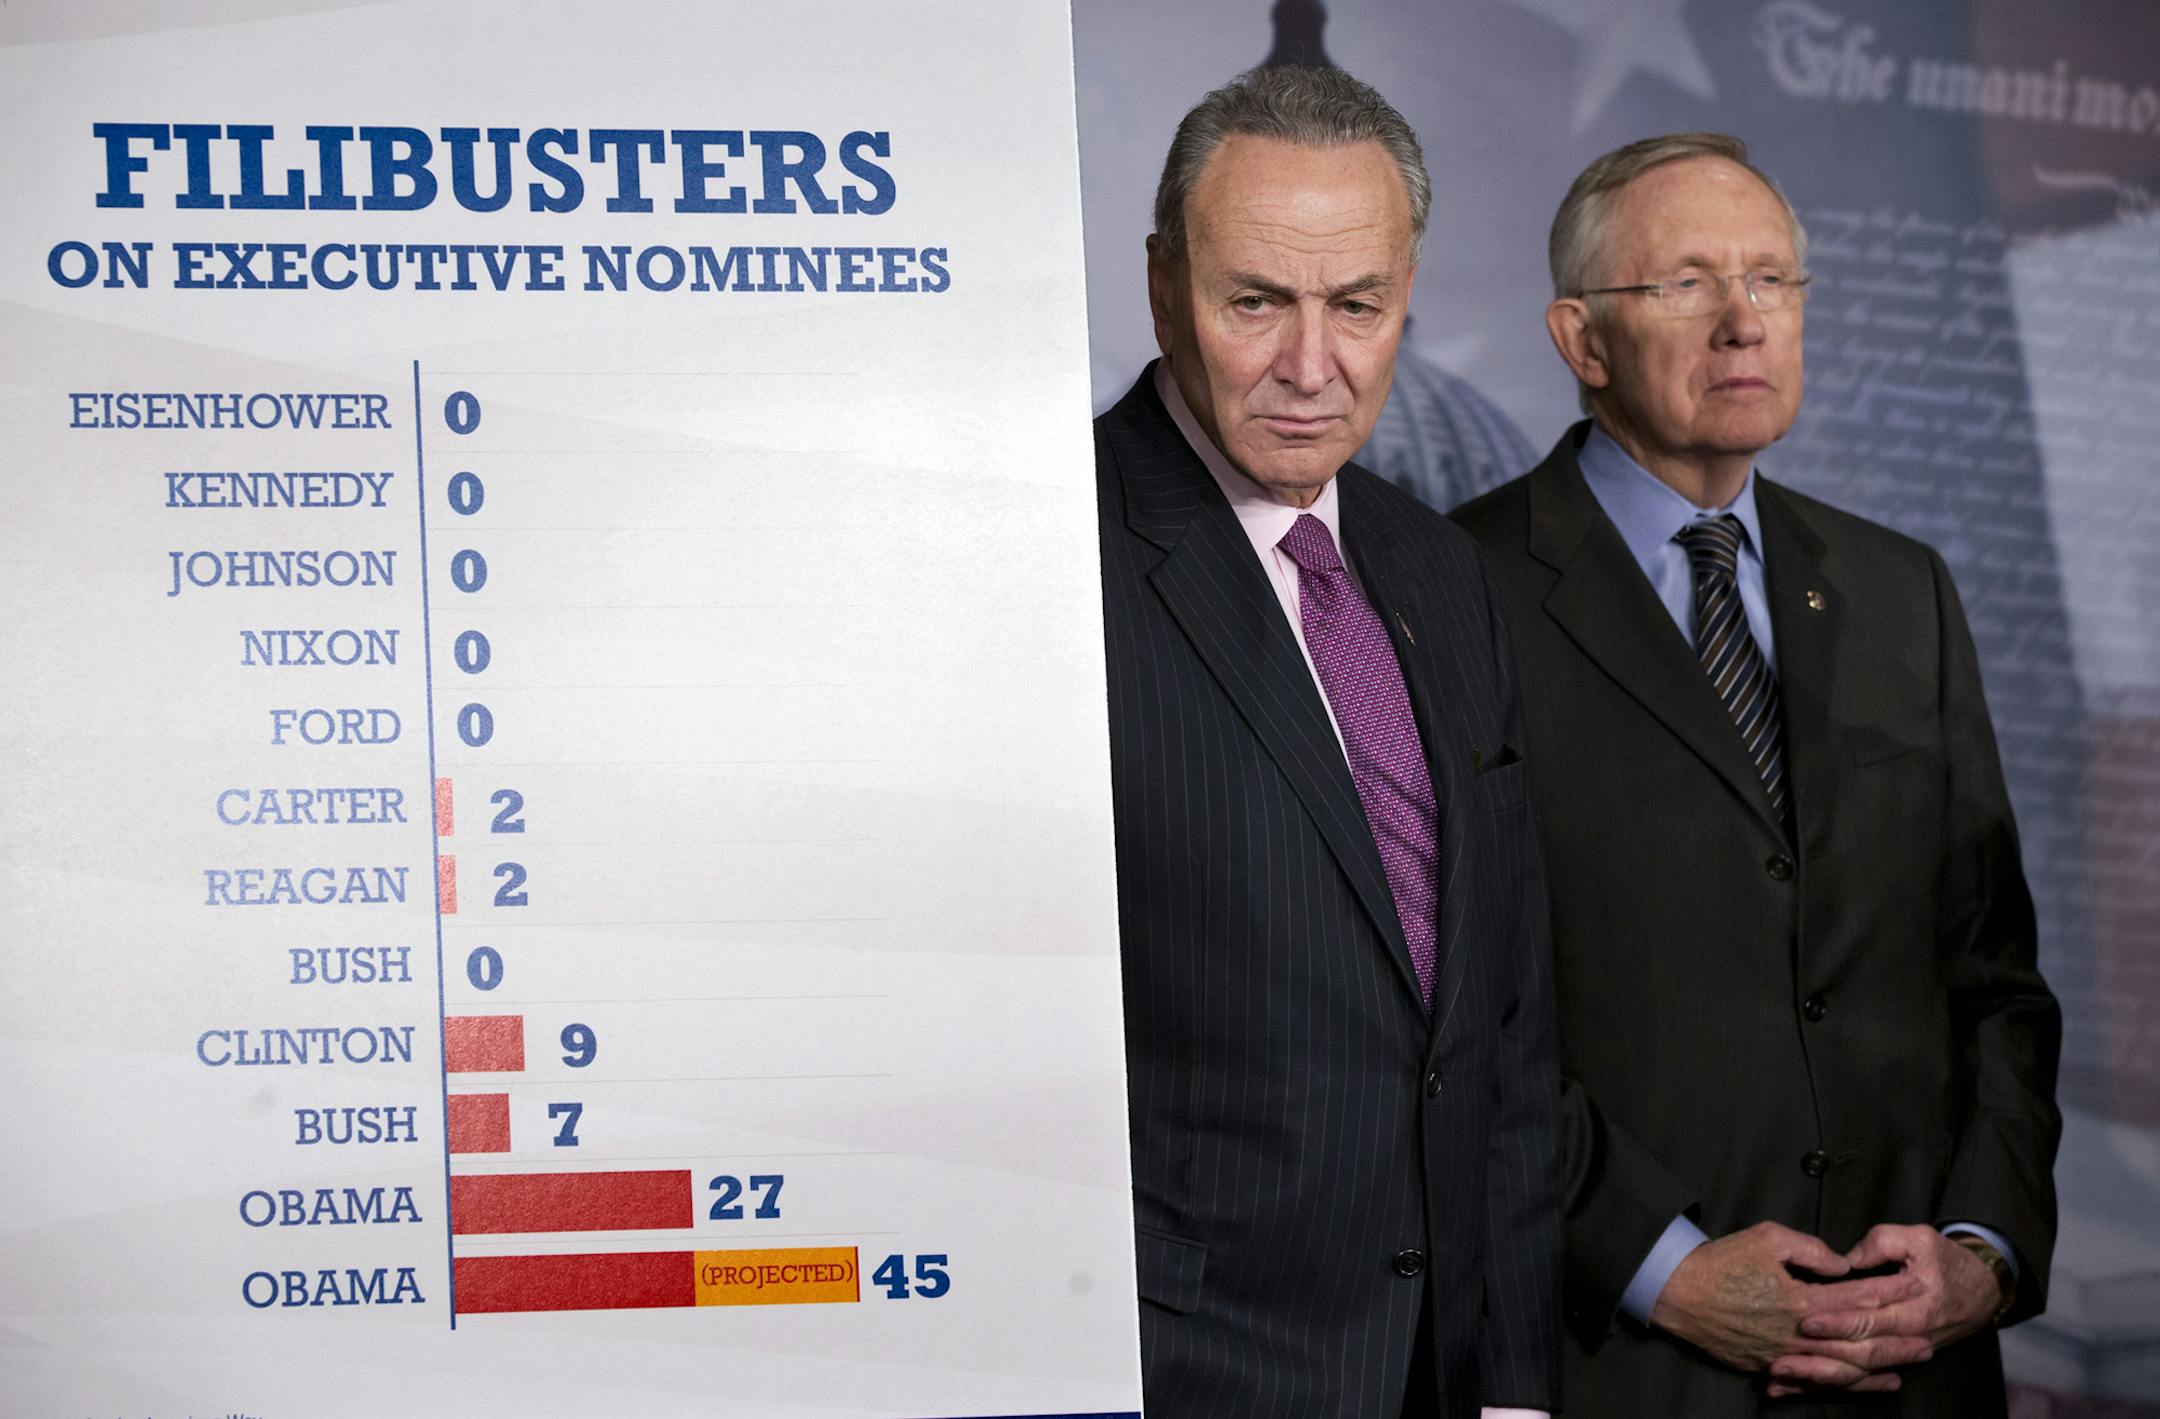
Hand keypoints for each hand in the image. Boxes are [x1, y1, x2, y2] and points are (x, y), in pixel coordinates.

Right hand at [1650, 1221, 1927, 1392]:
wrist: (1677, 1292)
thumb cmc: (1721, 1261)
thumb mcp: (1766, 1238)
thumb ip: (1810, 1250)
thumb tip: (1843, 1265)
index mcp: (1800, 1298)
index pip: (1857, 1297)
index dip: (1889, 1289)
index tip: (1915, 1281)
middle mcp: (1798, 1333)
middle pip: (1860, 1342)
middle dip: (1897, 1339)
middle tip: (1928, 1337)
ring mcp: (1785, 1355)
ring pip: (1844, 1368)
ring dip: (1881, 1366)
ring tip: (1910, 1363)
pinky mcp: (1770, 1366)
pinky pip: (1818, 1380)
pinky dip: (1849, 1384)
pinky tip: (1871, 1382)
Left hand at [1775, 1223, 2000, 1393]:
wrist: (1983, 1290)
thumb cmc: (1947, 1259)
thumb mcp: (1919, 1239)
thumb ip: (1882, 1243)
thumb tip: (1846, 1261)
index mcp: (1914, 1307)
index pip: (1870, 1317)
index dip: (1837, 1321)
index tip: (1805, 1321)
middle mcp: (1908, 1336)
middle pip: (1861, 1352)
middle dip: (1820, 1356)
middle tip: (1782, 1355)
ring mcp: (1903, 1351)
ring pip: (1860, 1371)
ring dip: (1820, 1376)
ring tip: (1781, 1375)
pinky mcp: (1897, 1357)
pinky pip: (1863, 1376)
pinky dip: (1831, 1383)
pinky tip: (1798, 1387)